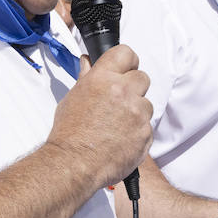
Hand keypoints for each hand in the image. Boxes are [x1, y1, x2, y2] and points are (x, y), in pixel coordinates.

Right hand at [48, 46, 152, 189]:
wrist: (75, 164)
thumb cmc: (69, 134)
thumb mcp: (72, 98)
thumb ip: (86, 79)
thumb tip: (88, 63)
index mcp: (102, 78)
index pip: (125, 53)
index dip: (127, 61)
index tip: (126, 68)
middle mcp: (122, 92)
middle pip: (142, 78)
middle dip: (133, 88)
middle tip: (118, 102)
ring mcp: (137, 113)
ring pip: (146, 104)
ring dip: (136, 112)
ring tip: (115, 125)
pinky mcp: (145, 132)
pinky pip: (147, 127)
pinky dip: (137, 132)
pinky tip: (120, 139)